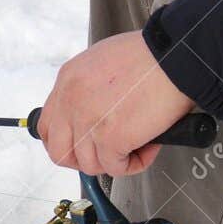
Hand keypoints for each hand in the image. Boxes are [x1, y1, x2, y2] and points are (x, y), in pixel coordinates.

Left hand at [35, 32, 194, 175]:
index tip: (82, 145)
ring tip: (138, 144)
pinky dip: (135, 164)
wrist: (175, 56)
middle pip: (59, 152)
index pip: (47, 126)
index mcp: (67, 81)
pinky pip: (116, 168)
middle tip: (107, 154)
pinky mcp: (111, 138)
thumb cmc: (151, 55)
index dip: (65, 142)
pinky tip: (149, 147)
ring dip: (114, 161)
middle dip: (83, 160)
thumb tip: (94, 112)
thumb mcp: (102, 61)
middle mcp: (71, 102)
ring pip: (89, 165)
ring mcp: (88, 122)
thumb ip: (89, 88)